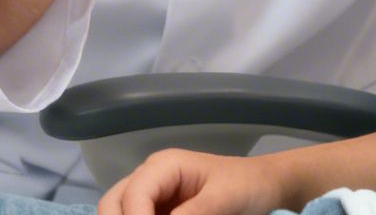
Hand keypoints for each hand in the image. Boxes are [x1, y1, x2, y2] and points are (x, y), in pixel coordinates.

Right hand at [97, 149, 289, 214]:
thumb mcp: (224, 198)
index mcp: (164, 166)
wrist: (263, 187)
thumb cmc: (246, 185)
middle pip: (112, 204)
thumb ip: (194, 214)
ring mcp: (151, 197)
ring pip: (118, 214)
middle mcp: (150, 179)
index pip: (133, 194)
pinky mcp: (157, 213)